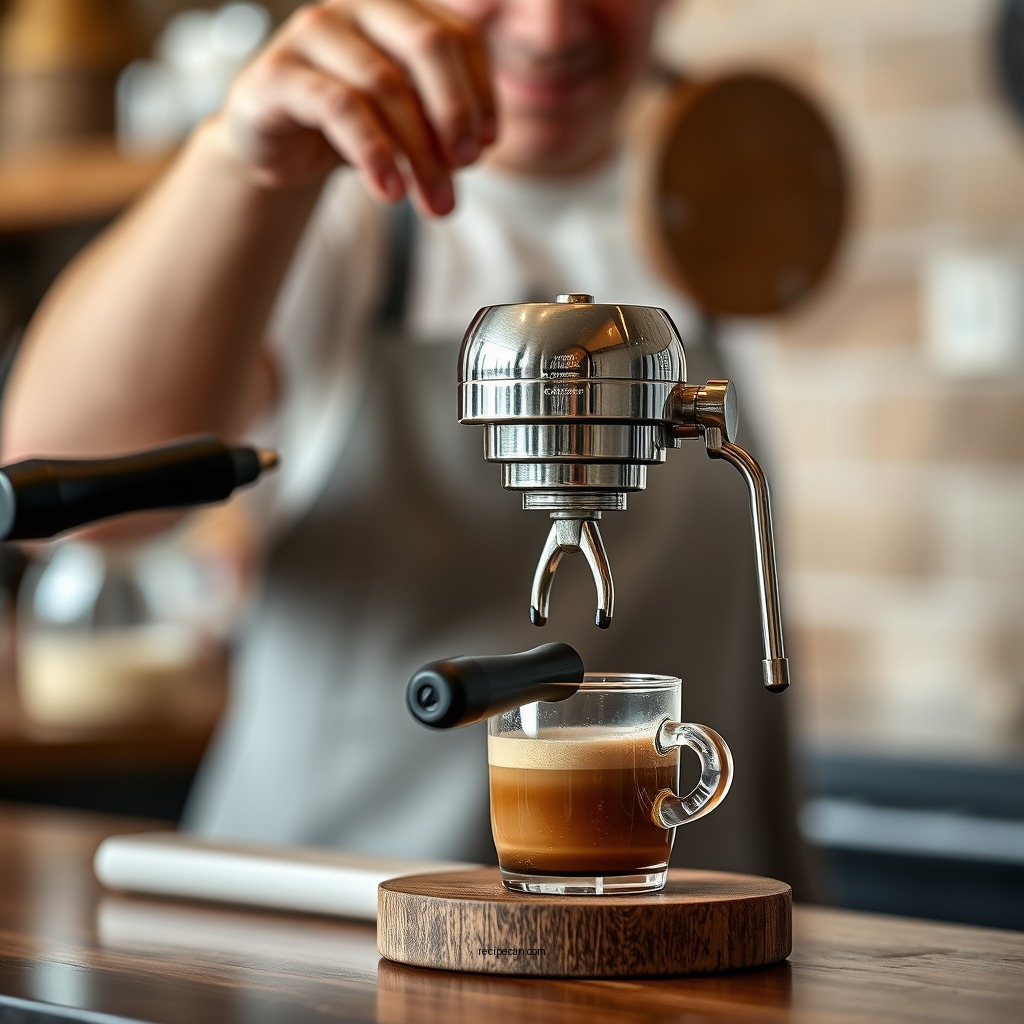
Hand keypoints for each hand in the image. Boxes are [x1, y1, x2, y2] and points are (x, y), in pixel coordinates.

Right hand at [220, 0, 496, 213]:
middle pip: (427, 45)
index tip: (485, 146)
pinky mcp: (278, 73)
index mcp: (397, 10)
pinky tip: (390, 191)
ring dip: (420, 153)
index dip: (481, 93)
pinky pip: (338, 107)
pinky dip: (373, 153)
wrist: (277, 149)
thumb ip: (444, 127)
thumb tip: (479, 147)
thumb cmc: (352, 130)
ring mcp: (313, 33)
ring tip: (434, 202)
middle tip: (465, 168)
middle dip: (454, 114)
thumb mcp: (409, 125)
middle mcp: (356, 7)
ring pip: (385, 84)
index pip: (459, 36)